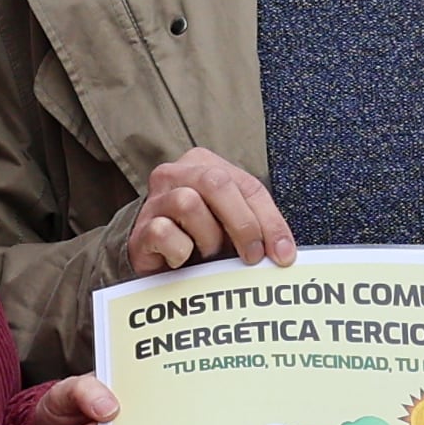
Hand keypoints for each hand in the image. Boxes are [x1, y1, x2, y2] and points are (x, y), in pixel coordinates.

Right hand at [125, 149, 299, 274]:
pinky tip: (181, 260)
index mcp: (204, 164)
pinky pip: (164, 232)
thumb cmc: (199, 238)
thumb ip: (257, 227)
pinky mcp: (139, 229)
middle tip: (252, 257)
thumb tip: (284, 253)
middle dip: (242, 223)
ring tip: (207, 254)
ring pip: (188, 203)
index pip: (247, 185)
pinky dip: (180, 251)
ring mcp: (154, 200)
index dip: (270, 221)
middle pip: (215, 183)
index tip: (283, 255)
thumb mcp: (232, 226)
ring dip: (207, 237)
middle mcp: (176, 174)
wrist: (154, 260)